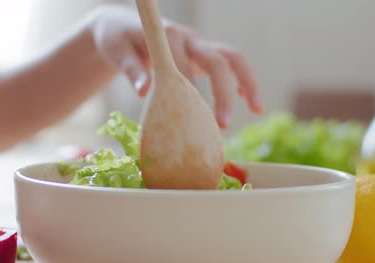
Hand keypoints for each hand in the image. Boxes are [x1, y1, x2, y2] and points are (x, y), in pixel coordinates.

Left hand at [92, 5, 262, 127]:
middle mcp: (187, 38)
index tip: (189, 116)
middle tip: (223, 124)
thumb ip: (131, 70)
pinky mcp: (202, 54)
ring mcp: (198, 44)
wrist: (122, 26)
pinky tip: (251, 103)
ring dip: (246, 82)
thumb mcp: (117, 52)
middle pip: (216, 60)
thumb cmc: (117, 41)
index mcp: (167, 36)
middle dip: (223, 92)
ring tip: (257, 108)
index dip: (188, 89)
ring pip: (231, 58)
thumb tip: (145, 91)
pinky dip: (241, 81)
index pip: (183, 65)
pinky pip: (229, 64)